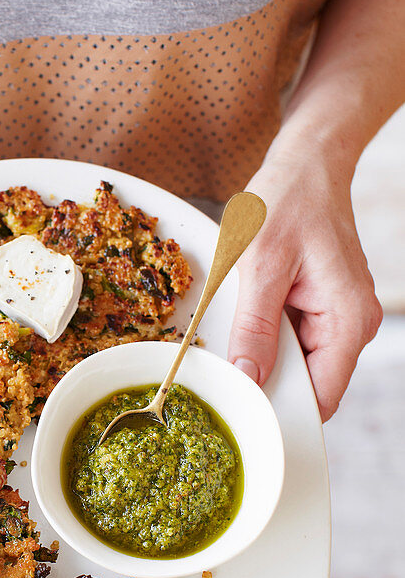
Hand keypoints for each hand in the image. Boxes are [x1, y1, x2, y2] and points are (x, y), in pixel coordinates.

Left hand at [227, 143, 381, 421]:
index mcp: (347, 321)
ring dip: (265, 356)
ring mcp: (338, 318)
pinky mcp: (322, 309)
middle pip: (309, 385)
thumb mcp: (260, 265)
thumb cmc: (288, 202)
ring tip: (237, 330)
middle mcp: (352, 326)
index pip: (322, 397)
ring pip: (297, 364)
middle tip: (225, 370)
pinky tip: (249, 317)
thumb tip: (249, 379)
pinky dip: (268, 337)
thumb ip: (255, 328)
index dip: (282, 409)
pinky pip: (293, 341)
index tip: (243, 411)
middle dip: (268, 382)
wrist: (306, 165)